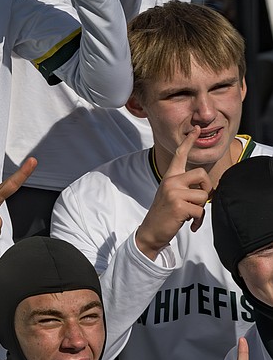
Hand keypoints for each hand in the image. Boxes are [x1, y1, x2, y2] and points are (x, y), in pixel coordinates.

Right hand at [135, 127, 211, 259]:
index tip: (195, 128)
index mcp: (170, 177)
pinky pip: (200, 211)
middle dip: (207, 190)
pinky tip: (189, 224)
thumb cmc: (166, 213)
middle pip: (202, 175)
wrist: (152, 230)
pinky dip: (198, 220)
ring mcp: (173, 192)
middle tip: (200, 200)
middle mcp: (170, 181)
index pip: (180, 155)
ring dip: (201, 209)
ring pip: (203, 196)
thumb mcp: (174, 195)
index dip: (188, 141)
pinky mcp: (177, 205)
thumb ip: (187, 188)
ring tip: (190, 215)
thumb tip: (208, 191)